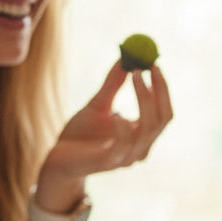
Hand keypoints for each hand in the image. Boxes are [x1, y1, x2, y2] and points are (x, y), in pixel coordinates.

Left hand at [35, 61, 173, 209]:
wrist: (57, 158)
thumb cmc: (80, 134)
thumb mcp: (98, 104)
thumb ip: (113, 85)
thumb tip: (124, 58)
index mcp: (143, 135)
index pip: (164, 111)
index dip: (162, 88)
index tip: (154, 64)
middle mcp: (142, 147)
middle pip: (162, 118)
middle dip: (158, 91)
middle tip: (147, 68)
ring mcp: (128, 156)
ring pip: (148, 128)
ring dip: (144, 99)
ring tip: (133, 75)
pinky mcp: (111, 162)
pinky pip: (124, 143)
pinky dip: (123, 126)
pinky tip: (116, 112)